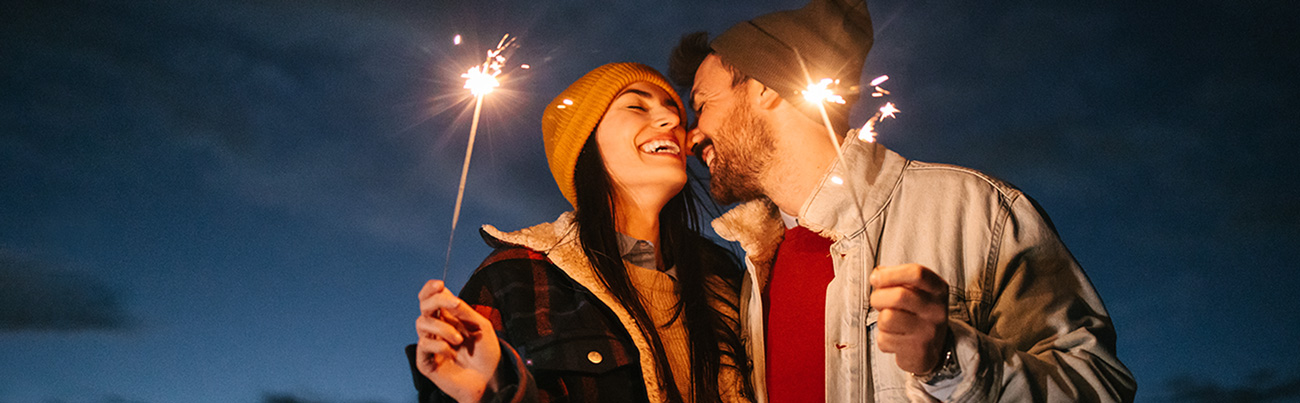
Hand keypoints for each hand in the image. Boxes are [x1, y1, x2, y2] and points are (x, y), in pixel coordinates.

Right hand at [415, 280, 501, 401]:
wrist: (490, 380)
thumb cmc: (486, 354)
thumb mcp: (481, 326)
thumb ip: (464, 311)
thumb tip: (447, 294)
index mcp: (449, 318)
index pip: (431, 298)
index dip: (430, 289)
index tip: (440, 284)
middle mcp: (437, 329)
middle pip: (424, 306)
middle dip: (437, 300)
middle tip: (455, 304)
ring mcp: (430, 345)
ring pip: (422, 323)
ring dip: (443, 328)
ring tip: (459, 340)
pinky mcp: (425, 361)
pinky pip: (423, 344)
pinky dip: (440, 346)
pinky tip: (452, 354)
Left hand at [868, 264, 949, 374]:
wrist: (934, 350)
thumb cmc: (918, 314)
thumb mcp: (916, 292)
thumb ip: (897, 279)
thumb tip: (877, 275)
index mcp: (938, 289)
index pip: (916, 274)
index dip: (890, 274)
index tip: (876, 278)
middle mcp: (936, 310)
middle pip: (898, 296)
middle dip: (878, 298)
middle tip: (878, 303)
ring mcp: (928, 331)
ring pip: (887, 319)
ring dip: (880, 320)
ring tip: (889, 322)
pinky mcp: (917, 351)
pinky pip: (885, 340)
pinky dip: (883, 339)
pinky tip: (895, 338)